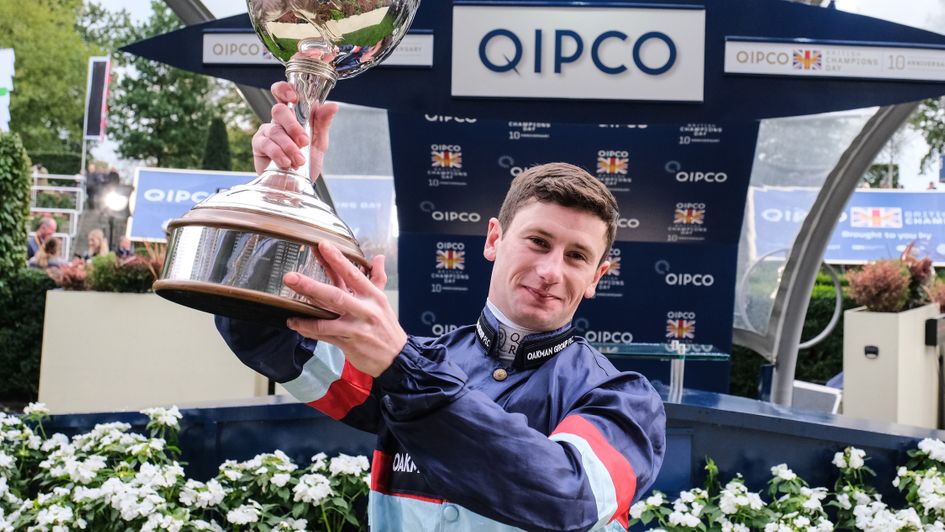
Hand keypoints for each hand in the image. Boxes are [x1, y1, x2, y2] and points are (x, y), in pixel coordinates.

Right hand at [252, 81, 338, 176]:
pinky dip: (278, 153)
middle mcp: (278, 121)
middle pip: (279, 110)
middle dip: (293, 126)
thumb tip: (333, 106)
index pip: (283, 93)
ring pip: (275, 131)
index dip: (285, 90)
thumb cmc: (307, 162)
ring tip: (299, 161)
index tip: (293, 98)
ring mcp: (267, 132)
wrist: (297, 185)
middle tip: (304, 141)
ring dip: (289, 147)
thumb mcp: (319, 142)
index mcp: (293, 115)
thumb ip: (323, 123)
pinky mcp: (258, 145)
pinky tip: (285, 162)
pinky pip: (266, 144)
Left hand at [284, 242, 406, 377]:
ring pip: (328, 318)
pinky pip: (325, 335)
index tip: (322, 245)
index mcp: (373, 295)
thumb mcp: (383, 301)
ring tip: (289, 305)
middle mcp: (365, 309)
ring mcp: (356, 327)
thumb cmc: (386, 327)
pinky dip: (309, 329)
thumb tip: (378, 257)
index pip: (353, 274)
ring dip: (306, 313)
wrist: (396, 357)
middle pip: (336, 294)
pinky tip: (295, 324)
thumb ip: (378, 278)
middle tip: (291, 277)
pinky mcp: (349, 343)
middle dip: (311, 285)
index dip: (337, 259)